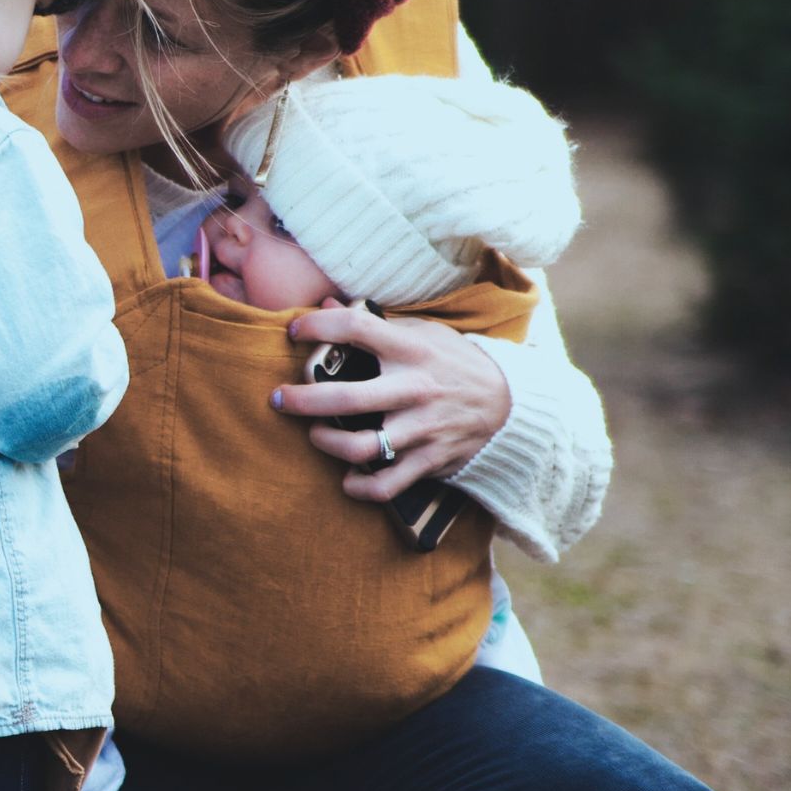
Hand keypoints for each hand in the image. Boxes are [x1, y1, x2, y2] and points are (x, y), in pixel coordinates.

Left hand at [271, 299, 510, 501]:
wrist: (509, 404)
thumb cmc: (455, 363)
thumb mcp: (424, 334)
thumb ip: (376, 323)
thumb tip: (327, 303)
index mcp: (412, 350)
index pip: (356, 329)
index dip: (318, 326)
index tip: (294, 332)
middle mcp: (414, 389)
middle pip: (346, 397)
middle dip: (302, 400)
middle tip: (280, 399)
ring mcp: (421, 428)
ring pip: (361, 447)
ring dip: (326, 443)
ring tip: (316, 434)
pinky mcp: (429, 460)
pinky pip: (386, 484)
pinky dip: (360, 487)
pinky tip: (347, 478)